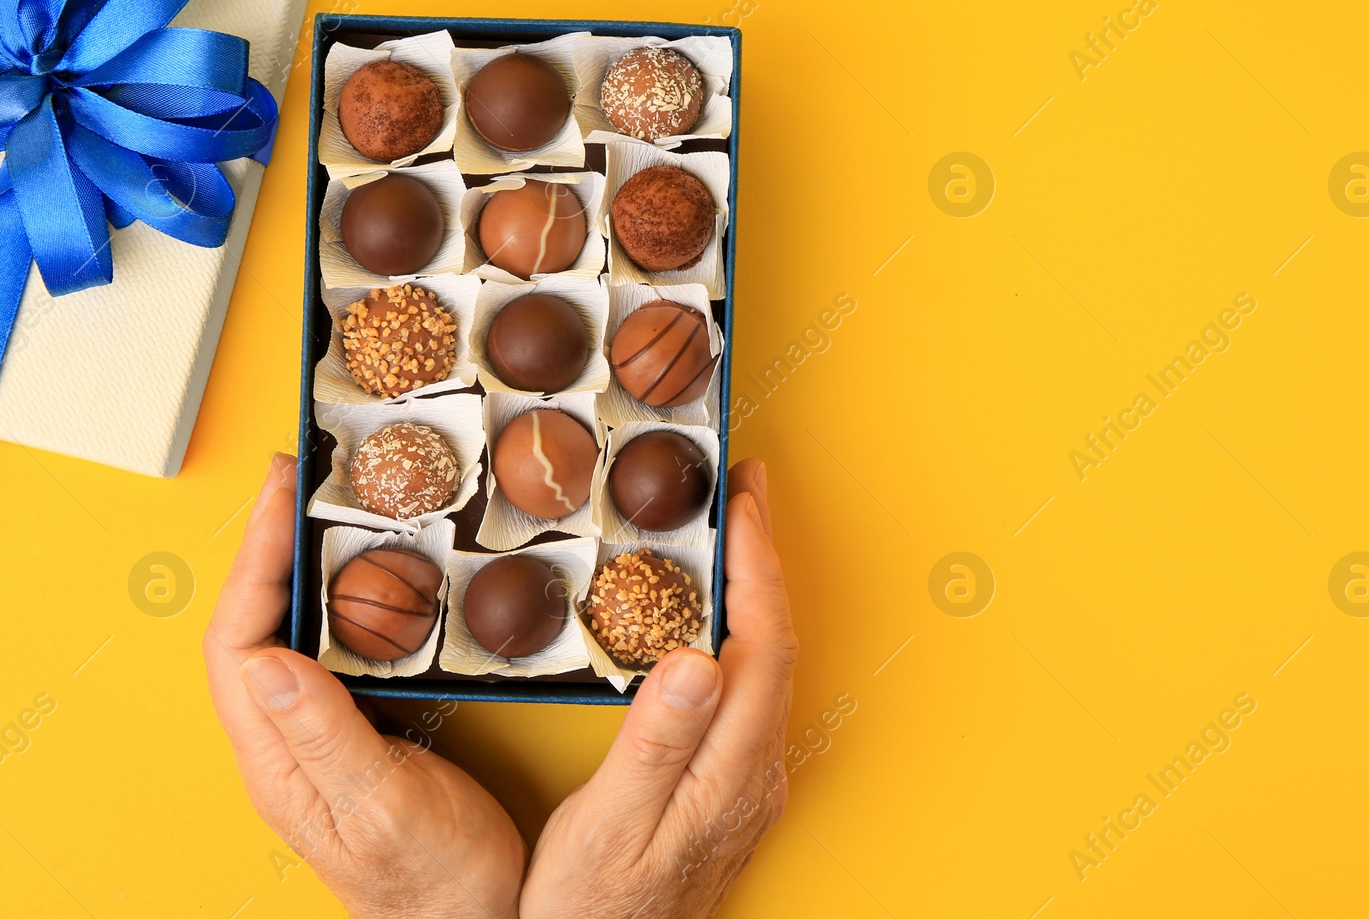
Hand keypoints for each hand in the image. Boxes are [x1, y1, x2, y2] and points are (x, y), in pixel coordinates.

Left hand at [203, 454, 525, 918]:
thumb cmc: (427, 879)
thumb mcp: (379, 805)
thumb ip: (322, 734)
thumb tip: (265, 660)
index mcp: (276, 757)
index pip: (236, 640)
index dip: (252, 561)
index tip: (282, 496)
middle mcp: (285, 738)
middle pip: (253, 622)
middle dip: (269, 542)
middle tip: (300, 476)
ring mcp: (318, 731)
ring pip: (292, 629)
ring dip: (304, 562)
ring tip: (329, 504)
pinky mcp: (356, 727)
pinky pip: (335, 648)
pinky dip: (347, 596)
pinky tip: (376, 573)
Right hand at [521, 458, 797, 918]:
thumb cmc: (593, 905)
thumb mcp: (611, 824)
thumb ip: (657, 742)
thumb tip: (699, 659)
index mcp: (731, 771)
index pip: (763, 645)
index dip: (757, 566)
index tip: (744, 504)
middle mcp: (754, 770)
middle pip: (774, 643)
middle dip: (763, 559)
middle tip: (743, 491)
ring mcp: (746, 780)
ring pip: (764, 664)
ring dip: (752, 592)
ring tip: (731, 533)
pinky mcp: (729, 787)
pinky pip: (747, 689)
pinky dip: (736, 633)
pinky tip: (711, 617)